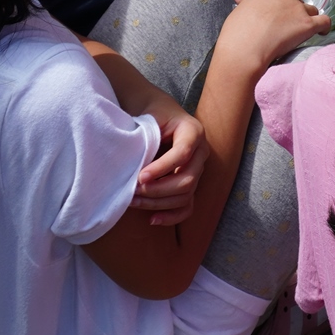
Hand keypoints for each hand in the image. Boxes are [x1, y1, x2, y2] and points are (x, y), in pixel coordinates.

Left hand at [133, 103, 208, 226]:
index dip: (162, 168)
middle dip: (158, 190)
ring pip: (186, 195)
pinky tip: (153, 219)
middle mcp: (201, 152)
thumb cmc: (153, 115)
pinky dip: (172, 216)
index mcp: (193, 131)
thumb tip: (135, 165)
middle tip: (133, 191)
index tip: (140, 176)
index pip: (183, 154)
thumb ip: (147, 137)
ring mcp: (198, 169)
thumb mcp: (151, 118)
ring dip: (158, 203)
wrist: (160, 115)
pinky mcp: (191, 183)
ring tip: (133, 201)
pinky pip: (188, 206)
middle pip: (187, 180)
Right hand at [217, 0, 332, 70]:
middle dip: (296, 10)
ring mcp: (298, 9)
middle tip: (288, 25)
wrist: (245, 49)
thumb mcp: (239, 10)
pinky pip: (324, 22)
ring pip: (312, 11)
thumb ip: (246, 1)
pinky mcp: (308, 24)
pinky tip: (323, 32)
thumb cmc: (237, 32)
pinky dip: (325, 27)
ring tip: (301, 31)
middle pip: (298, 0)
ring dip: (308, 18)